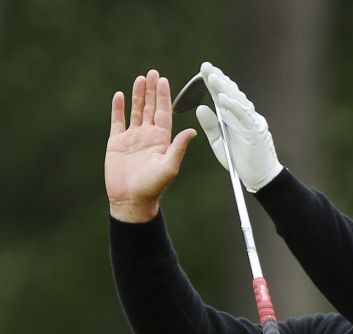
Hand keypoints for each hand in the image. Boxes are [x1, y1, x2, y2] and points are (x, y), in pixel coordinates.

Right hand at [104, 70, 196, 221]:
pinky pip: (117, 121)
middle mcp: (148, 136)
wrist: (131, 200)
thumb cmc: (153, 187)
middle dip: (152, 90)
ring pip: (135, 111)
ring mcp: (132, 138)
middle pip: (150, 108)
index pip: (163, 112)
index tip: (164, 80)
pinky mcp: (117, 143)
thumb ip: (179, 148)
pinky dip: (119, 108)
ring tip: (140, 78)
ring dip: (137, 95)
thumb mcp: (169, 166)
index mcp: (161, 140)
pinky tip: (120, 95)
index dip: (163, 96)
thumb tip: (192, 131)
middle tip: (153, 72)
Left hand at [195, 62, 283, 192]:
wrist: (260, 178)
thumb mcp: (220, 142)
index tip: (205, 70)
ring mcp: (252, 122)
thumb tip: (200, 107)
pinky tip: (222, 98)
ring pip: (238, 101)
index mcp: (236, 118)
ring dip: (225, 89)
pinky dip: (233, 107)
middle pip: (231, 94)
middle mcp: (246, 116)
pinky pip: (244, 117)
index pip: (224, 96)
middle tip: (206, 67)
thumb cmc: (241, 161)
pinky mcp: (256, 132)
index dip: (215, 83)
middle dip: (219, 80)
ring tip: (213, 78)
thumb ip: (211, 125)